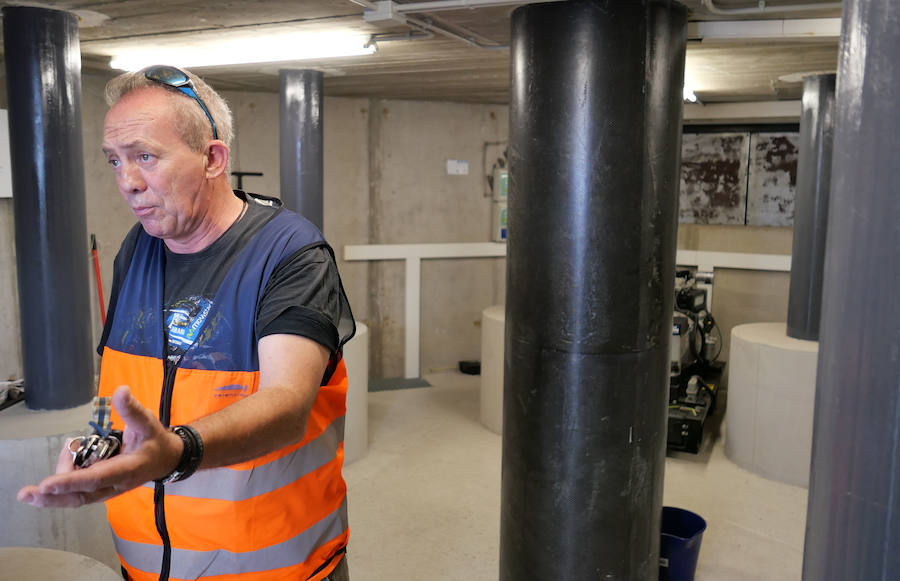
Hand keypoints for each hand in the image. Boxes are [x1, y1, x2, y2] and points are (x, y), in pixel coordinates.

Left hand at [17, 385, 182, 507]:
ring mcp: (105, 490)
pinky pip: (77, 488)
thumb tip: (121, 391)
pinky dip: (65, 476)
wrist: (167, 459)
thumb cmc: (155, 441)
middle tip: (25, 493)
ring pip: (75, 495)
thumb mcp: (148, 422)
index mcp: (126, 470)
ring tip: (69, 446)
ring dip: (58, 481)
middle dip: (51, 497)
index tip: (47, 485)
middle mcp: (113, 485)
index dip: (70, 482)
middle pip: (78, 497)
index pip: (95, 478)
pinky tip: (70, 453)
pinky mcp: (100, 489)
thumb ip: (132, 409)